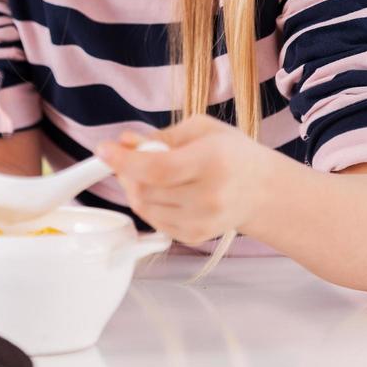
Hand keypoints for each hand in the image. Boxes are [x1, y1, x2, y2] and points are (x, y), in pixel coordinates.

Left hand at [95, 115, 268, 246]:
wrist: (262, 190)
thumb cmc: (231, 153)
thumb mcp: (202, 129)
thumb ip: (161, 135)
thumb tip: (125, 141)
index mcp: (211, 162)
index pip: (158, 168)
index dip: (125, 160)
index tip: (104, 150)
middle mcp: (208, 196)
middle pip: (145, 190)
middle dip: (126, 172)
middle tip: (126, 158)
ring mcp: (202, 221)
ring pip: (144, 208)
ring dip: (134, 188)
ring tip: (146, 172)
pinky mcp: (195, 236)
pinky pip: (154, 221)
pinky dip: (147, 203)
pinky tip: (161, 190)